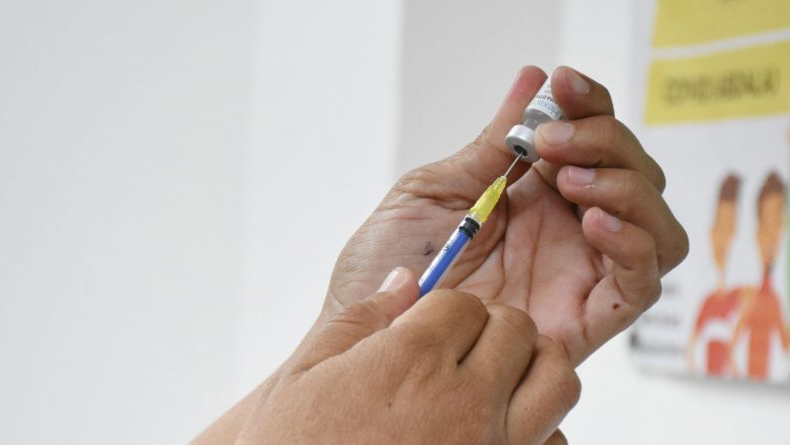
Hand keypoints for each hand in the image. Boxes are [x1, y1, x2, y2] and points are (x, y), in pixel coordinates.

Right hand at [227, 268, 577, 444]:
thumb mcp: (302, 378)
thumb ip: (360, 319)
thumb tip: (403, 280)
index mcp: (411, 361)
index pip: (464, 303)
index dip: (443, 310)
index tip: (426, 328)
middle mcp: (464, 401)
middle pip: (517, 328)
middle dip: (490, 327)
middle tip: (462, 345)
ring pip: (557, 379)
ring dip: (532, 367)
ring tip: (496, 377)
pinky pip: (555, 443)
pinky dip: (538, 429)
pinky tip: (497, 431)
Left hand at [327, 66, 687, 363]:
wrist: (368, 323)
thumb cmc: (390, 260)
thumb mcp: (439, 190)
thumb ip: (492, 142)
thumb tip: (534, 78)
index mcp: (535, 196)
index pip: (594, 141)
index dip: (591, 106)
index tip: (562, 85)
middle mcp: (566, 233)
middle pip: (638, 177)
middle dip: (607, 142)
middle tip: (549, 141)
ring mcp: (578, 275)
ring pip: (657, 229)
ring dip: (628, 189)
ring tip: (569, 179)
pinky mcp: (583, 322)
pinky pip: (640, 286)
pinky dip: (635, 245)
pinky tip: (595, 222)